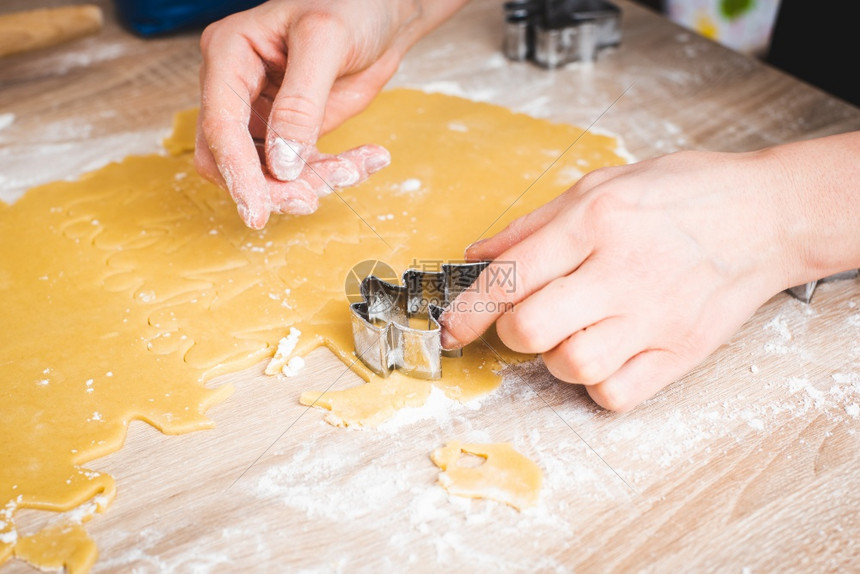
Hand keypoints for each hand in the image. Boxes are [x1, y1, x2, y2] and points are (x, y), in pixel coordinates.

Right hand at [195, 0, 447, 227]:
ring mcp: (263, 114)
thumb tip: (281, 164)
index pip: (220, 125)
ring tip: (357, 167)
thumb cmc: (351, 6)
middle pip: (233, 160)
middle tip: (314, 196)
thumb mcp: (326, 42)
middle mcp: (238, 89)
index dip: (237, 173)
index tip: (257, 211)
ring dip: (313, 181)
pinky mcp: (292, 133)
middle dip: (274, 186)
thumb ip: (301, 103)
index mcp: (230, 55)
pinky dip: (334, 173)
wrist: (383, 11)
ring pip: (270, 174)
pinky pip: (302, 171)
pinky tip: (368, 160)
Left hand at [440, 136, 859, 411]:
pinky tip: (604, 355)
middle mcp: (623, 271)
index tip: (451, 329)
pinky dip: (596, 384)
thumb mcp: (602, 184)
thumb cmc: (682, 193)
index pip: (511, 277)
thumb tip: (478, 256)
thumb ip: (534, 225)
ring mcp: (655, 317)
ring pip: (571, 367)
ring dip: (555, 358)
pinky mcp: (682, 351)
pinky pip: (616, 394)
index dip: (467, 310)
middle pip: (531, 330)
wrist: (767, 214)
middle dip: (510, 332)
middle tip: (524, 319)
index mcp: (596, 221)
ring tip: (573, 332)